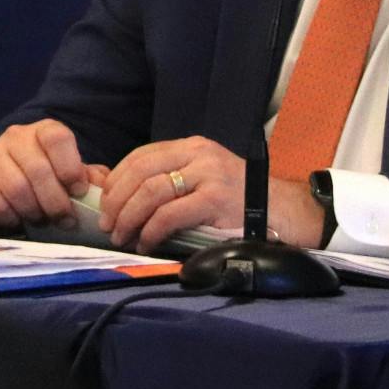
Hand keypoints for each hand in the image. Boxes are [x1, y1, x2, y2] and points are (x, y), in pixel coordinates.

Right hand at [0, 119, 107, 227]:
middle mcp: (15, 136)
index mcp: (44, 130)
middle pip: (38, 170)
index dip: (70, 167)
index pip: (57, 139)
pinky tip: (18, 218)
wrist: (7, 175)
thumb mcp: (71, 172)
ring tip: (42, 220)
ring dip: (34, 212)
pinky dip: (10, 217)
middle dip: (56, 202)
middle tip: (65, 221)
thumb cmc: (48, 176)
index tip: (78, 191)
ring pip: (16, 188)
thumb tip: (101, 188)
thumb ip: (91, 178)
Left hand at [99, 136, 326, 252]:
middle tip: (108, 224)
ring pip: (151, 191)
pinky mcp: (216, 200)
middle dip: (117, 199)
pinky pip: (170, 214)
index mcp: (192, 146)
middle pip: (141, 171)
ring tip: (121, 235)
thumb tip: (122, 198)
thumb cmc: (238, 201)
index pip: (141, 156)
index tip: (104, 202)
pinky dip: (151, 230)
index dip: (117, 179)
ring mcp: (208, 175)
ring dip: (129, 216)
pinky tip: (146, 242)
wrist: (283, 212)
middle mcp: (199, 155)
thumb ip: (172, 180)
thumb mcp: (204, 178)